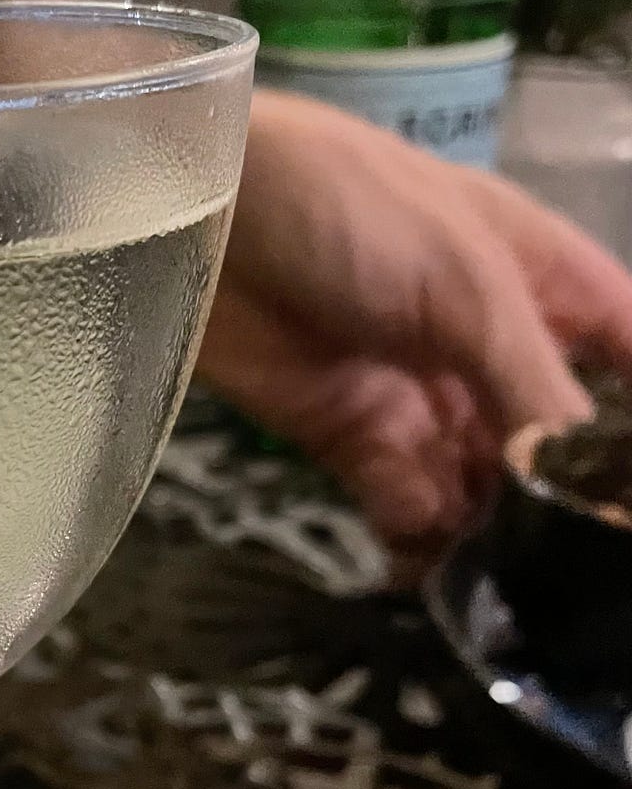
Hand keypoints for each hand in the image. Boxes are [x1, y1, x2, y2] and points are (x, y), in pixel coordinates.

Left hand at [202, 89, 631, 559]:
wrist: (200, 209)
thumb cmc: (349, 208)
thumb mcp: (467, 283)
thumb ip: (532, 380)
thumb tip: (587, 476)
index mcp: (542, 281)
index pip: (622, 354)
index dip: (631, 422)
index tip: (628, 490)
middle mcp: (491, 346)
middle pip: (553, 439)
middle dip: (561, 497)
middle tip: (568, 564)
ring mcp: (421, 394)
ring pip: (482, 484)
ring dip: (491, 532)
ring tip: (499, 580)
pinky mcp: (350, 435)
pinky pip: (405, 501)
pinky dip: (420, 537)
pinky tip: (429, 565)